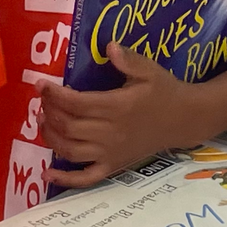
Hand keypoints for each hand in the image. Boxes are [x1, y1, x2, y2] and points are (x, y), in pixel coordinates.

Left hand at [41, 45, 192, 187]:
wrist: (185, 119)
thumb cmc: (165, 92)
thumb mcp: (150, 70)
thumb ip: (129, 59)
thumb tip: (109, 46)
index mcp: (118, 106)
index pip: (76, 103)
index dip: (54, 95)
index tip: (41, 85)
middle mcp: (110, 132)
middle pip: (68, 125)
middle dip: (49, 112)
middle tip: (42, 101)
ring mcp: (110, 152)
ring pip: (70, 150)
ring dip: (50, 137)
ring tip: (42, 122)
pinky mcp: (113, 166)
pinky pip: (85, 178)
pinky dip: (65, 179)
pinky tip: (47, 173)